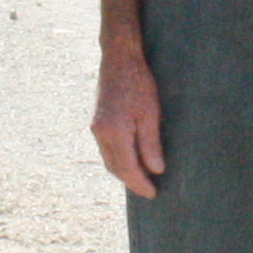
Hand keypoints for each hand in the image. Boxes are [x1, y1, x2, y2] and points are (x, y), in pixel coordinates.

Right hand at [91, 39, 164, 198]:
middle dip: (131, 181)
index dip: (140, 184)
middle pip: (115, 168)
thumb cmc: (138, 83)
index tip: (153, 194)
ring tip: (142, 177)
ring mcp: (96, 127)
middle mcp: (100, 133)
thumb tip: (156, 170)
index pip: (127, 168)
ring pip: (109, 159)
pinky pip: (107, 149)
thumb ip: (151, 144)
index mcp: (114, 133)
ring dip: (124, 171)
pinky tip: (131, 158)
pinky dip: (119, 159)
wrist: (118, 58)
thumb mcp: (150, 114)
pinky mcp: (97, 121)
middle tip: (149, 190)